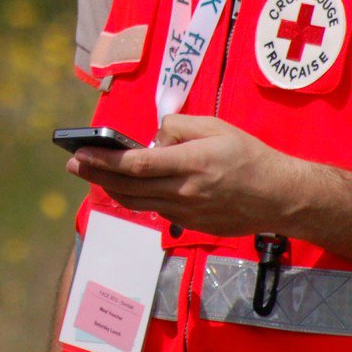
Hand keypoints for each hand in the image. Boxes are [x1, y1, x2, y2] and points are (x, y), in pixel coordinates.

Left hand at [65, 114, 304, 236]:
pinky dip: (136, 198)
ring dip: (110, 189)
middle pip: (128, 187)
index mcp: (191, 164)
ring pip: (137, 203)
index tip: (81, 153)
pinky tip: (126, 187)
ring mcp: (186, 212)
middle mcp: (184, 192)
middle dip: (95, 175)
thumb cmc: (248, 155)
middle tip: (72, 165)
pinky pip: (156, 210)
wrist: (278, 196)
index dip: (104, 161)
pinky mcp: (191, 225)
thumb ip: (178, 129)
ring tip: (91, 175)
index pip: (136, 165)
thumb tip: (152, 141)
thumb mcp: (215, 126)